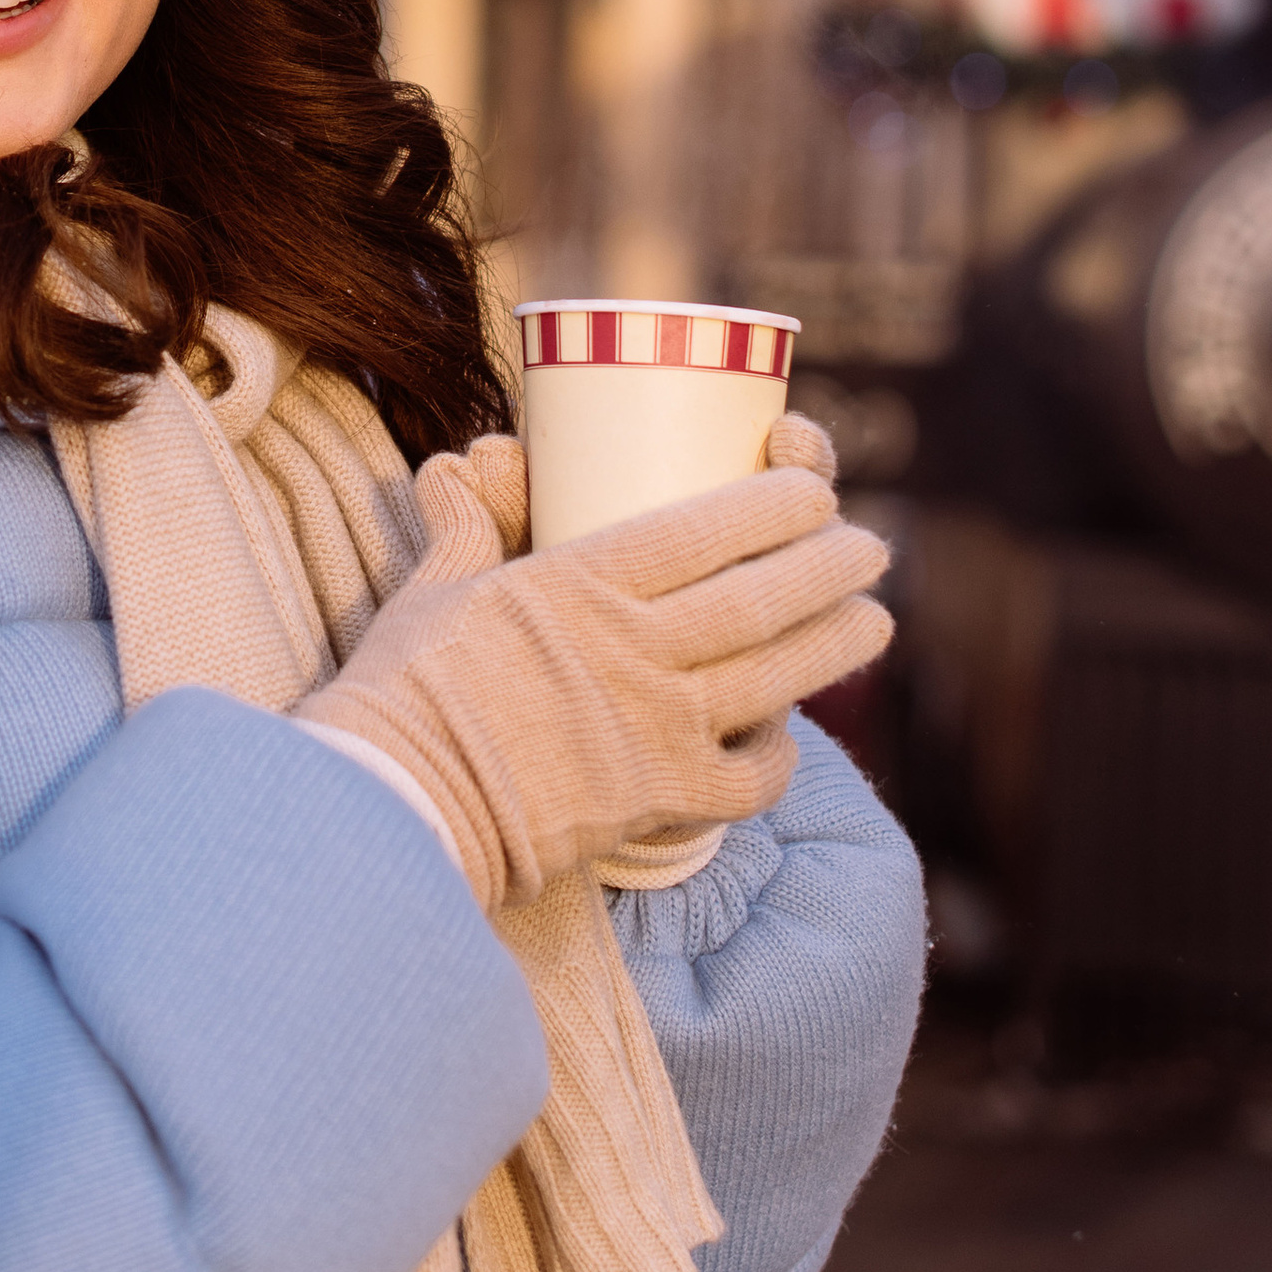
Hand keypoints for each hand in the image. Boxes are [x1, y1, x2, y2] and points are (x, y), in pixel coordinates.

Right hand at [302, 431, 889, 909]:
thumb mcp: (432, 589)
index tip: (813, 486)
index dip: (773, 504)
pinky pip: (747, 776)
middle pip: (759, 599)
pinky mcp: (657, 799)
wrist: (397, 802)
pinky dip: (779, 753)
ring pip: (774, 677)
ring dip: (835, 644)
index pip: (703, 528)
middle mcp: (631, 649)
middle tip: (869, 545)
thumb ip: (466, 527)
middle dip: (828, 565)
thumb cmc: (403, 688)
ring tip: (875, 618)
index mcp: (577, 583)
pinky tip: (786, 731)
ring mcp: (653, 727)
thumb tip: (458, 469)